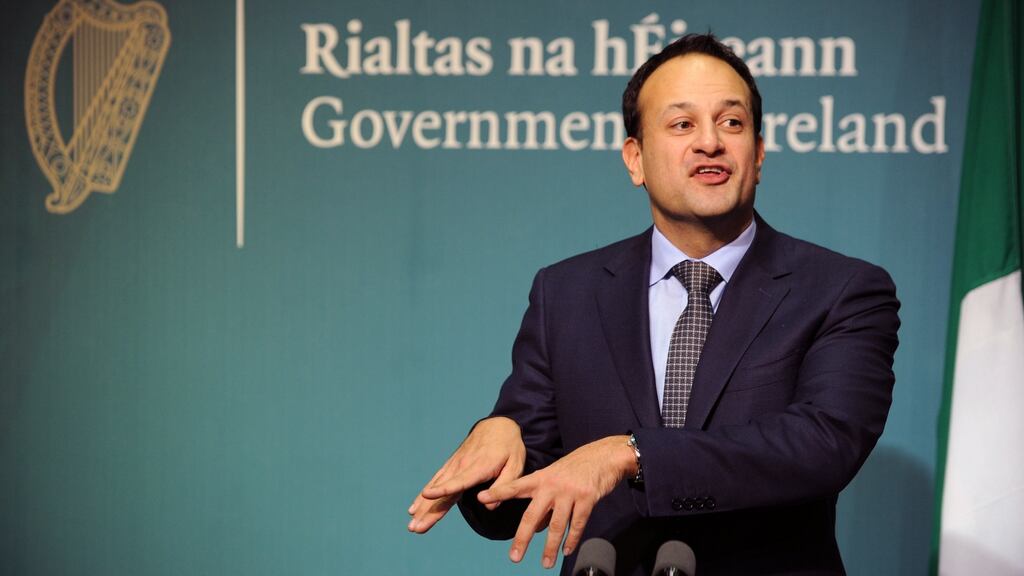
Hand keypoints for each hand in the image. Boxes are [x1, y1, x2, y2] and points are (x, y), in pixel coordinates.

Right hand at [408, 416, 525, 532]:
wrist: (498, 425)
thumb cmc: (509, 447)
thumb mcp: (516, 465)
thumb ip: (504, 486)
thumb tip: (489, 507)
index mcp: (479, 467)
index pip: (459, 481)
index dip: (443, 489)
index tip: (427, 495)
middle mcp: (462, 466)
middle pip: (443, 490)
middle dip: (428, 509)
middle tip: (414, 527)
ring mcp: (455, 464)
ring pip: (436, 487)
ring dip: (423, 505)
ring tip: (411, 522)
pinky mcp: (451, 464)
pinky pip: (436, 480)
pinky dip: (425, 493)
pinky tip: (416, 506)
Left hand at [477, 435, 635, 568]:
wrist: (604, 456)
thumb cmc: (576, 468)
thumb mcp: (554, 479)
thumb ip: (542, 503)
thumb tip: (535, 529)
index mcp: (540, 478)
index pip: (515, 486)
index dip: (498, 492)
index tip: (481, 497)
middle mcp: (551, 485)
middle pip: (532, 515)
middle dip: (522, 538)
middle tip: (514, 557)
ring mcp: (569, 492)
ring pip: (556, 525)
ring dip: (550, 547)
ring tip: (545, 563)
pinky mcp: (587, 498)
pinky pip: (577, 524)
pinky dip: (572, 540)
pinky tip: (567, 550)